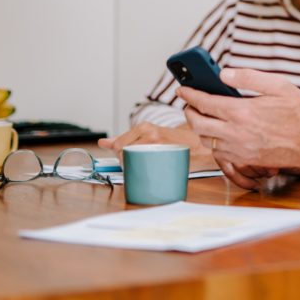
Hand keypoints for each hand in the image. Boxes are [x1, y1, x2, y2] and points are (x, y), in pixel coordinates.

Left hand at [97, 122, 217, 171]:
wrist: (196, 145)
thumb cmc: (171, 140)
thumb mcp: (148, 134)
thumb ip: (125, 138)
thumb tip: (103, 142)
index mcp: (144, 127)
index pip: (119, 145)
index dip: (120, 155)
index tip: (126, 159)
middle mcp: (149, 133)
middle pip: (124, 153)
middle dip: (126, 162)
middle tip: (138, 165)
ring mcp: (157, 145)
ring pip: (133, 161)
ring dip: (134, 168)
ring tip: (145, 167)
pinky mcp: (164, 156)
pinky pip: (145, 168)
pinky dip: (144, 172)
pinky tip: (151, 172)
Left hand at [178, 68, 299, 184]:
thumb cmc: (298, 113)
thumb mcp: (278, 85)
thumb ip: (248, 77)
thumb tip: (224, 73)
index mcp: (242, 112)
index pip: (205, 103)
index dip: (190, 94)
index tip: (182, 88)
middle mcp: (236, 133)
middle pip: (198, 124)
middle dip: (189, 111)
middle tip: (189, 103)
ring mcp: (239, 149)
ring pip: (205, 140)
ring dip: (199, 127)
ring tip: (202, 116)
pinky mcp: (244, 160)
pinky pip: (218, 153)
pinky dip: (212, 142)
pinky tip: (218, 133)